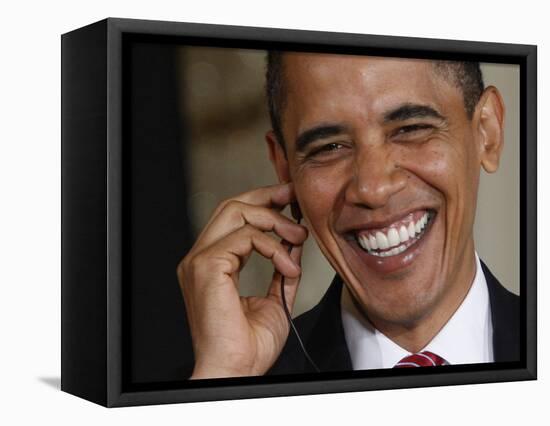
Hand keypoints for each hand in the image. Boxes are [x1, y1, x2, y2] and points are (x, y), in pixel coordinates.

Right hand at [177, 183, 307, 378]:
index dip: (262, 202)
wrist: (236, 371)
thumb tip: (294, 244)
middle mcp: (200, 258)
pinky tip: (288, 266)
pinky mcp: (207, 267)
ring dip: (275, 220)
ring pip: (236, 213)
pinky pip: (245, 237)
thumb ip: (281, 268)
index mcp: (211, 265)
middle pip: (231, 206)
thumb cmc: (248, 346)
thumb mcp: (274, 298)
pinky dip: (274, 247)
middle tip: (294, 198)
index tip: (288, 199)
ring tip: (299, 237)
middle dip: (266, 196)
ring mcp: (200, 261)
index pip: (233, 218)